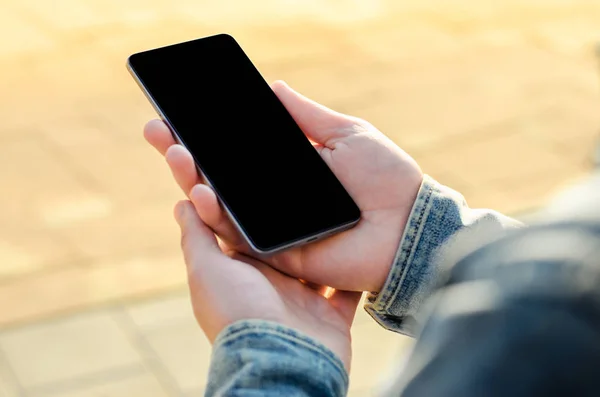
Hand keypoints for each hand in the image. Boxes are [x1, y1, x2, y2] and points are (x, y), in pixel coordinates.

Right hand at [145, 81, 422, 291]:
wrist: (409, 224)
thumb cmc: (386, 177)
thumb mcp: (345, 134)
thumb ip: (306, 116)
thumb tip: (272, 88)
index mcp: (287, 169)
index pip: (236, 153)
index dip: (206, 136)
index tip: (178, 115)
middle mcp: (274, 198)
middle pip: (220, 177)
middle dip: (185, 154)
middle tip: (157, 131)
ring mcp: (273, 226)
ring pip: (221, 206)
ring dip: (191, 179)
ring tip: (172, 151)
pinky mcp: (277, 252)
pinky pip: (239, 235)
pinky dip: (215, 215)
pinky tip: (196, 189)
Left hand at [175, 199, 361, 369]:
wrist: (279, 362)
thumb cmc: (236, 314)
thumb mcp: (205, 270)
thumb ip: (197, 236)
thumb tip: (182, 203)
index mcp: (243, 271)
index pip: (250, 232)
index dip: (257, 207)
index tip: (269, 179)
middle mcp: (272, 285)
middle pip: (288, 245)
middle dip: (299, 221)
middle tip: (315, 188)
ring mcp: (302, 300)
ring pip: (321, 265)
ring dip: (331, 244)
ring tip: (346, 211)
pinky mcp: (330, 315)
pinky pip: (348, 291)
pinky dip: (356, 276)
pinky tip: (367, 248)